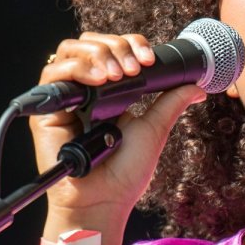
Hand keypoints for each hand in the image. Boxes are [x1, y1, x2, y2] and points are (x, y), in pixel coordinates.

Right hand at [30, 33, 203, 244]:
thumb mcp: (154, 129)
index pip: (112, 49)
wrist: (105, 201)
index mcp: (108, 93)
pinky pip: (53, 74)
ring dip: (97, 53)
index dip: (129, 44)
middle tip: (135, 66)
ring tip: (117, 73)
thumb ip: (171, 102)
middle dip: (115, 45)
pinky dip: (77, 69)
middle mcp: (84, 91)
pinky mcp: (47, 111)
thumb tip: (197, 85)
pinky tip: (99, 80)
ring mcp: (65, 99)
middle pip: (89, 44)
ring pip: (69, 52)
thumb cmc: (125, 173)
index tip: (149, 60)